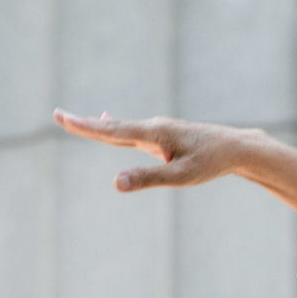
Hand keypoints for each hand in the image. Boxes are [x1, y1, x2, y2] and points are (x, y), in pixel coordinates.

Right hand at [53, 109, 258, 191]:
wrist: (239, 148)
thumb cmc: (212, 162)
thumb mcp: (181, 176)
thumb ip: (147, 179)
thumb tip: (115, 182)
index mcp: (155, 134)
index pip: (112, 130)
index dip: (85, 126)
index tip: (62, 117)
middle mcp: (154, 128)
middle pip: (112, 126)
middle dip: (85, 124)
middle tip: (58, 115)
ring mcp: (160, 131)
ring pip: (122, 128)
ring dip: (97, 125)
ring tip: (77, 121)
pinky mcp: (166, 136)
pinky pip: (133, 132)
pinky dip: (116, 127)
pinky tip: (109, 120)